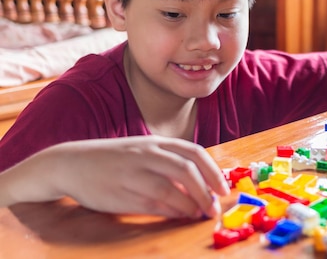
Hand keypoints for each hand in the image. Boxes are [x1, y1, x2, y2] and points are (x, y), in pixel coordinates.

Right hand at [0, 136, 228, 218]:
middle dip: (206, 191)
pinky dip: (171, 212)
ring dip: (190, 204)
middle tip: (214, 207)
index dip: (213, 171)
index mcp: (156, 142)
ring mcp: (133, 173)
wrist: (72, 163)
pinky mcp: (121, 194)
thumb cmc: (116, 159)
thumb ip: (171, 164)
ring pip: (171, 189)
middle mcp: (146, 154)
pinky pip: (153, 204)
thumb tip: (202, 185)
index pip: (194, 153)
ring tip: (199, 213)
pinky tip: (180, 216)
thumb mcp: (144, 152)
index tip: (223, 189)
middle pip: (187, 170)